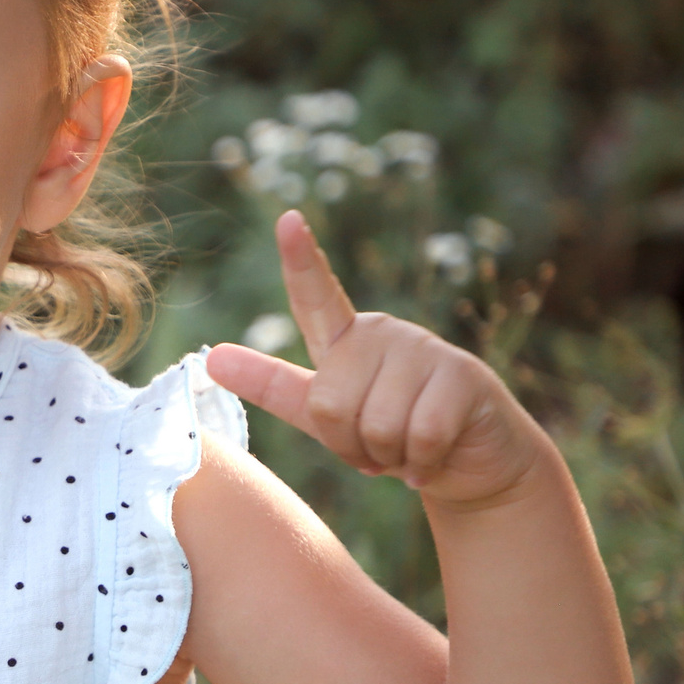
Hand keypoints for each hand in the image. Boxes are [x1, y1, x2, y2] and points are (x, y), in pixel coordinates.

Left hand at [203, 210, 548, 508]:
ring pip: (378, 426)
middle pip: (331, 405)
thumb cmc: (392, 438)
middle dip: (352, 448)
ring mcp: (424, 349)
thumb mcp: (325, 417)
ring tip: (408, 449)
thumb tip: (213, 360)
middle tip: (378, 450)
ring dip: (390, 457)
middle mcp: (382, 334)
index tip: (287, 219)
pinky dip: (423, 462)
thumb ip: (273, 387)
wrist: (470, 464)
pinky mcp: (462, 375)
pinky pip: (422, 434)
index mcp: (345, 342)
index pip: (314, 297)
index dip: (301, 260)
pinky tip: (433, 458)